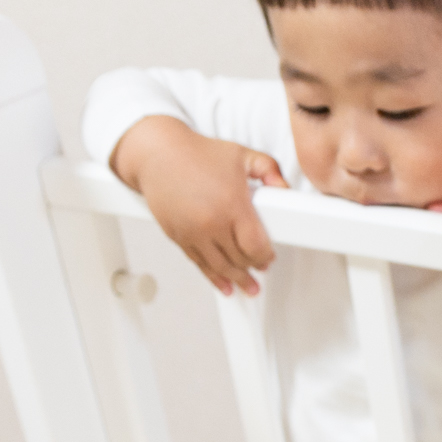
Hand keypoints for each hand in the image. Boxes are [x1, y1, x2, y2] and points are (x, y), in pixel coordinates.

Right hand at [112, 116, 282, 295]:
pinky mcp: (178, 237)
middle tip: (261, 270)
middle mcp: (211, 223)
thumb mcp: (242, 154)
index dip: (266, 256)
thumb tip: (284, 188)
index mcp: (231, 204)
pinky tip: (223, 285)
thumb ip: (269, 169)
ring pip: (220, 267)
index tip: (269, 258)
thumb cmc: (198, 153)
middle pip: (239, 259)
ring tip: (248, 288)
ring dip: (237, 280)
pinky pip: (199, 264)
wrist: (158, 154)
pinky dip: (213, 277)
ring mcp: (193, 233)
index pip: (255, 245)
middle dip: (253, 268)